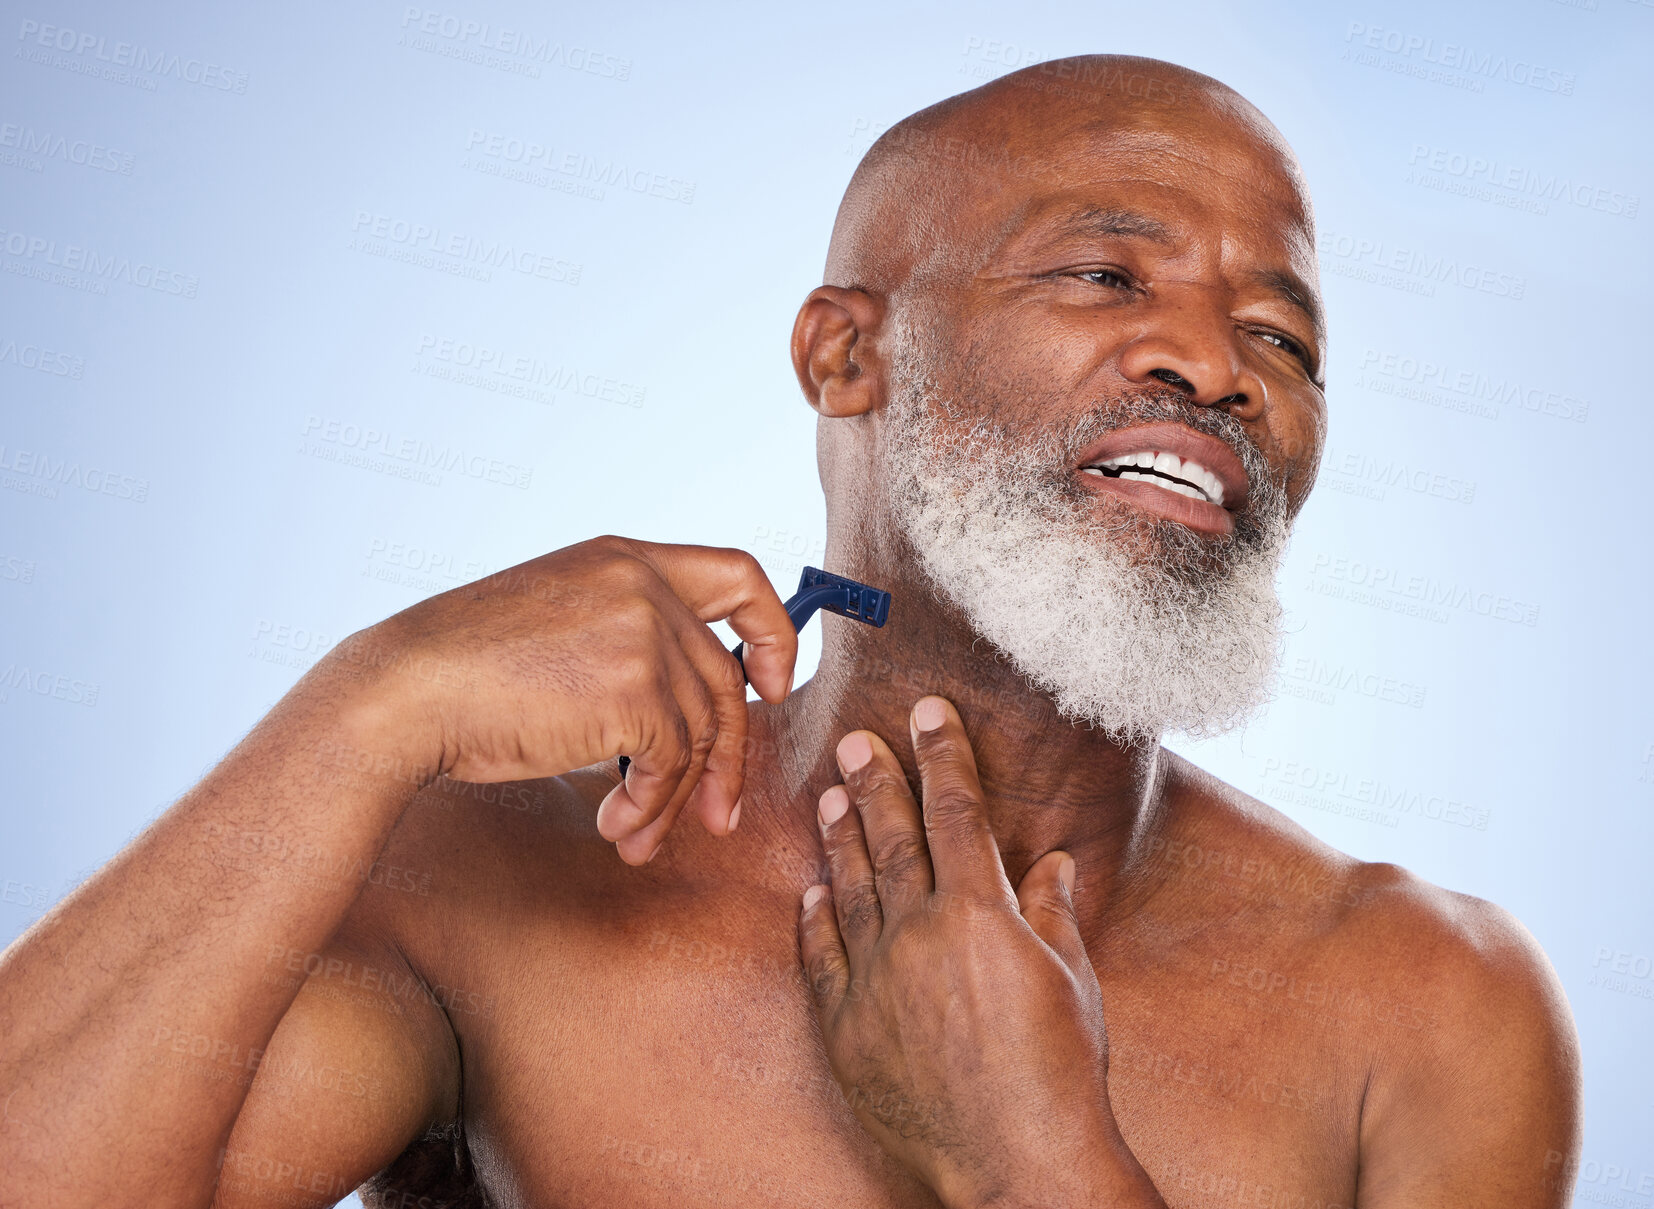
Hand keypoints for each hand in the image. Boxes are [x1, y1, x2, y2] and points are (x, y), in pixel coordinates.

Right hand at [325, 536, 797, 862]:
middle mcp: (643, 586)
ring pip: (702, 731)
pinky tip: (616, 828)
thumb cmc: (464, 674)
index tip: (769, 684)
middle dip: (726, 758)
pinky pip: (673, 764)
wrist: (404, 694)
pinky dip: (650, 807)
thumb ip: (626, 640)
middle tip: (716, 817)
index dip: (773, 631)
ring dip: (676, 798)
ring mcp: (644, 634)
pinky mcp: (637, 690)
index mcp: (623, 559)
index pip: (738, 575)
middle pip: (725, 678)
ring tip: (636, 836)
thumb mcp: (557, 623)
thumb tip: (691, 716)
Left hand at [798, 696, 1158, 1208]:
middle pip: (891, 838)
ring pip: (850, 888)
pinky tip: (811, 893)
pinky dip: (815, 920)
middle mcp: (918, 933)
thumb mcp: (1072, 982)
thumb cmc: (1059, 1075)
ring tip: (830, 796)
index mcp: (979, 913)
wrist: (1014, 1164)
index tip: (928, 713)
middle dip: (873, 781)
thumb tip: (1052, 863)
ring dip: (841, 837)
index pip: (956, 812)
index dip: (941, 756)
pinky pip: (821, 958)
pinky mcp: (844, 1027)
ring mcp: (874, 980)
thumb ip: (1051, 913)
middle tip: (853, 739)